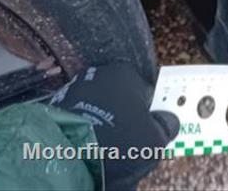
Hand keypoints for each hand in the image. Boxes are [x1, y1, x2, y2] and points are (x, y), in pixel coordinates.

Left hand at [50, 62, 179, 189]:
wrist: (73, 153)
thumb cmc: (119, 141)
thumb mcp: (156, 139)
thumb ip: (166, 126)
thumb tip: (168, 121)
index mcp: (126, 74)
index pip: (146, 93)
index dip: (150, 115)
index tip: (149, 132)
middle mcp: (99, 74)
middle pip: (121, 98)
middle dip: (126, 117)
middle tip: (129, 142)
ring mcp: (76, 88)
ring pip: (100, 107)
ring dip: (105, 122)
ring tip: (109, 147)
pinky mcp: (58, 105)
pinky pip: (82, 116)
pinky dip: (87, 127)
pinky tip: (91, 145)